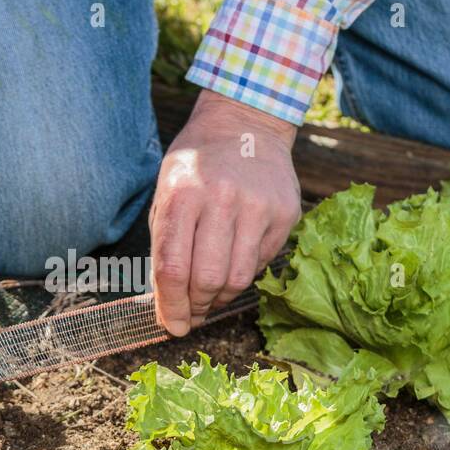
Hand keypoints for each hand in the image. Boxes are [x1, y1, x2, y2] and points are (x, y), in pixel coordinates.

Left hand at [150, 90, 300, 335]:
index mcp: (183, 194)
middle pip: (207, 279)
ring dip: (220, 298)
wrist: (246, 124)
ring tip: (210, 294)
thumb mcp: (167, 192)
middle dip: (195, 306)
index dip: (169, 306)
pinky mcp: (284, 214)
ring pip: (237, 279)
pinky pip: (260, 263)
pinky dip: (242, 274)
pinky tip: (232, 262)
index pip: (172, 268)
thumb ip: (164, 244)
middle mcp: (222, 199)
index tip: (170, 325)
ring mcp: (258, 206)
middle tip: (191, 312)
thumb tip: (165, 300)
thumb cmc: (197, 164)